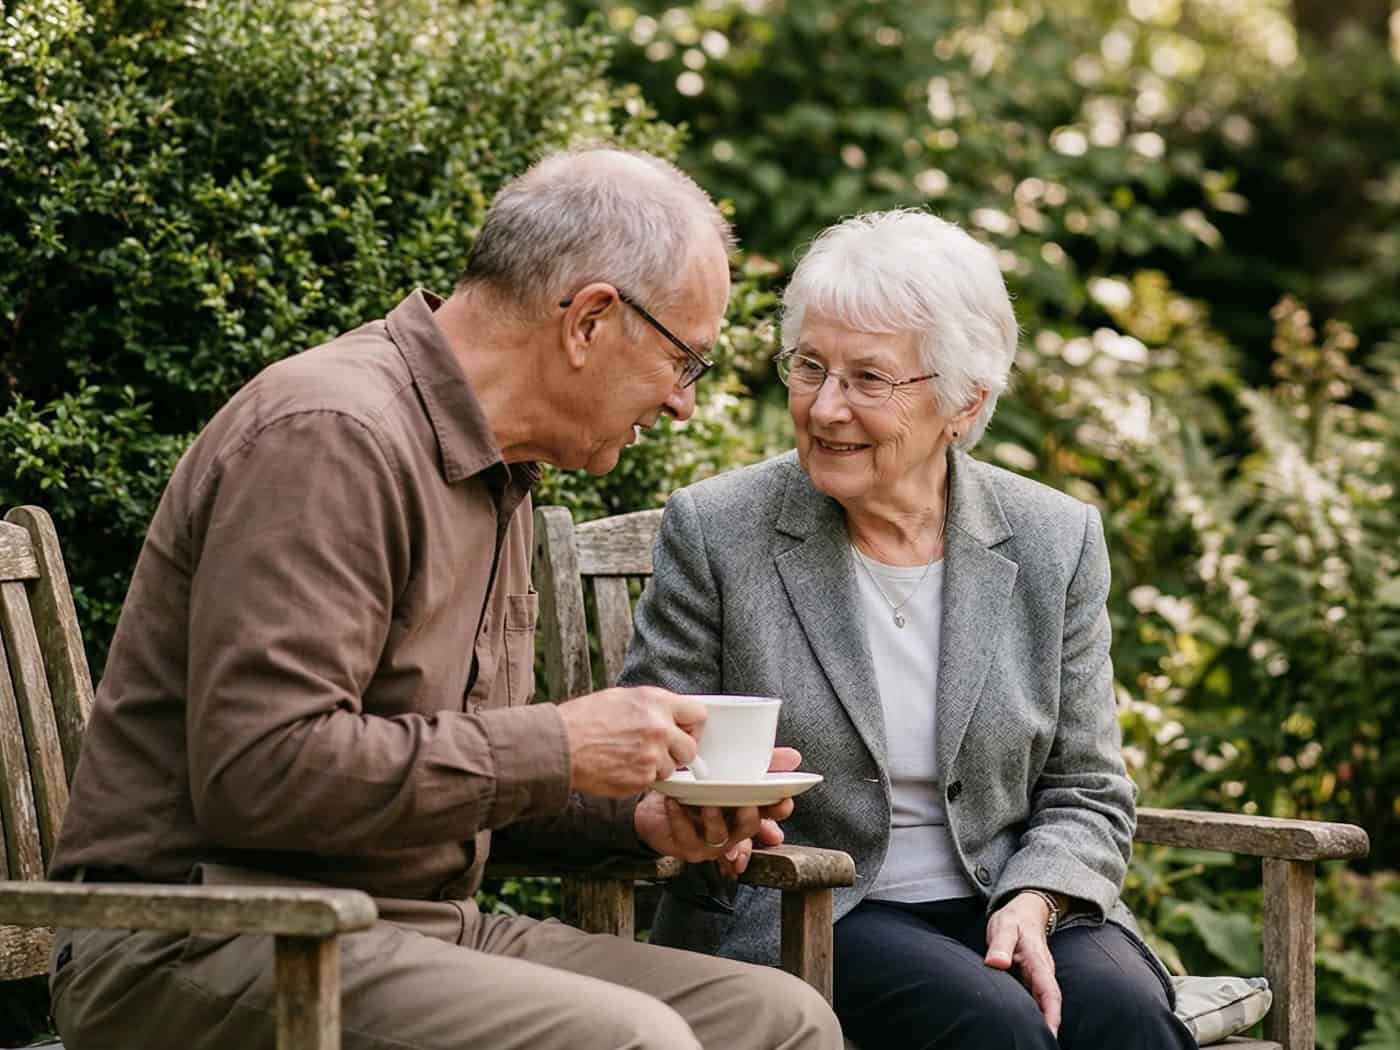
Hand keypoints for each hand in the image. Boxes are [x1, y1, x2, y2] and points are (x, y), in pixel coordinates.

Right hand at [557, 687, 704, 797]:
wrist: (561, 745)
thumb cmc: (585, 719)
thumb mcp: (622, 697)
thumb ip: (652, 706)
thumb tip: (671, 715)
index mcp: (656, 702)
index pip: (698, 714)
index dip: (692, 726)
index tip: (684, 732)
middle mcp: (659, 728)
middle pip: (690, 748)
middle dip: (678, 753)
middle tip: (660, 751)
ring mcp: (652, 755)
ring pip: (671, 768)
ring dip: (657, 767)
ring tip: (630, 757)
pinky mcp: (642, 778)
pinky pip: (652, 781)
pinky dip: (640, 778)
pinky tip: (621, 767)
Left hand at [634, 747, 801, 874]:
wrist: (658, 806)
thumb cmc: (695, 790)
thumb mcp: (728, 772)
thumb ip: (762, 765)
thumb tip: (793, 758)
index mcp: (745, 813)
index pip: (770, 814)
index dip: (779, 809)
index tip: (784, 800)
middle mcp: (732, 831)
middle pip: (748, 827)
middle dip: (749, 816)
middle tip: (746, 801)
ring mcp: (710, 842)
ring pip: (719, 835)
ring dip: (714, 817)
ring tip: (708, 802)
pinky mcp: (686, 846)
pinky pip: (685, 833)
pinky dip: (680, 817)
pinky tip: (675, 802)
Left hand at [984, 891, 1061, 1035]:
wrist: (1025, 913)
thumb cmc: (1014, 920)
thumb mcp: (1005, 927)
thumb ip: (1000, 944)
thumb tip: (996, 963)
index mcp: (1038, 963)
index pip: (1050, 993)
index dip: (1052, 1016)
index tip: (1051, 1035)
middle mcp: (1042, 975)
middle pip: (1049, 1006)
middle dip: (1047, 1028)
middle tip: (1038, 1045)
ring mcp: (1038, 979)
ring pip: (1041, 1005)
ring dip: (1039, 1024)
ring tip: (1030, 1041)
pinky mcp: (1031, 982)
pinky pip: (1034, 1001)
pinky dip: (1031, 1015)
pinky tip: (1022, 1027)